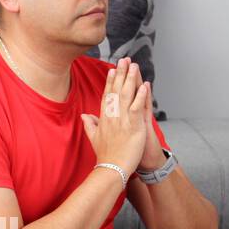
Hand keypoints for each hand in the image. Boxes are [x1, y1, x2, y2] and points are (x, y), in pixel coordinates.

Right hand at [81, 58, 149, 174]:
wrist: (112, 168)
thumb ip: (90, 125)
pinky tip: (145, 85)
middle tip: (125, 60)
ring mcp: (122, 120)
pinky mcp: (133, 126)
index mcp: (104, 118)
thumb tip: (84, 116)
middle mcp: (112, 116)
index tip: (112, 69)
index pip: (107, 95)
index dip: (110, 81)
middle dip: (121, 74)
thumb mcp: (94, 138)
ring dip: (131, 79)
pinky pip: (137, 107)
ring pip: (127, 95)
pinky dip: (141, 96)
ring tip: (134, 66)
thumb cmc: (105, 155)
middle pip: (117, 90)